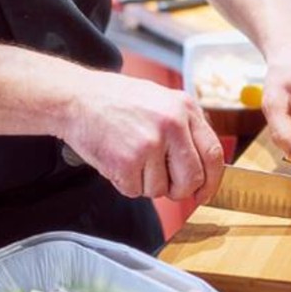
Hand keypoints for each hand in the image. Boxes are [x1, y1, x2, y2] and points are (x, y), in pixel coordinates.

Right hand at [62, 71, 224, 203]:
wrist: (76, 98)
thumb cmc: (116, 100)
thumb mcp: (162, 100)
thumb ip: (185, 128)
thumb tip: (203, 165)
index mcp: (185, 108)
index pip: (214, 154)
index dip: (212, 181)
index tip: (205, 193)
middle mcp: (172, 125)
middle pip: (192, 178)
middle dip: (180, 190)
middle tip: (166, 185)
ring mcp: (150, 143)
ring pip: (161, 189)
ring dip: (145, 183)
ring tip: (131, 156)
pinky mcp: (127, 161)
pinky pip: (135, 191)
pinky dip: (125, 183)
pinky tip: (117, 159)